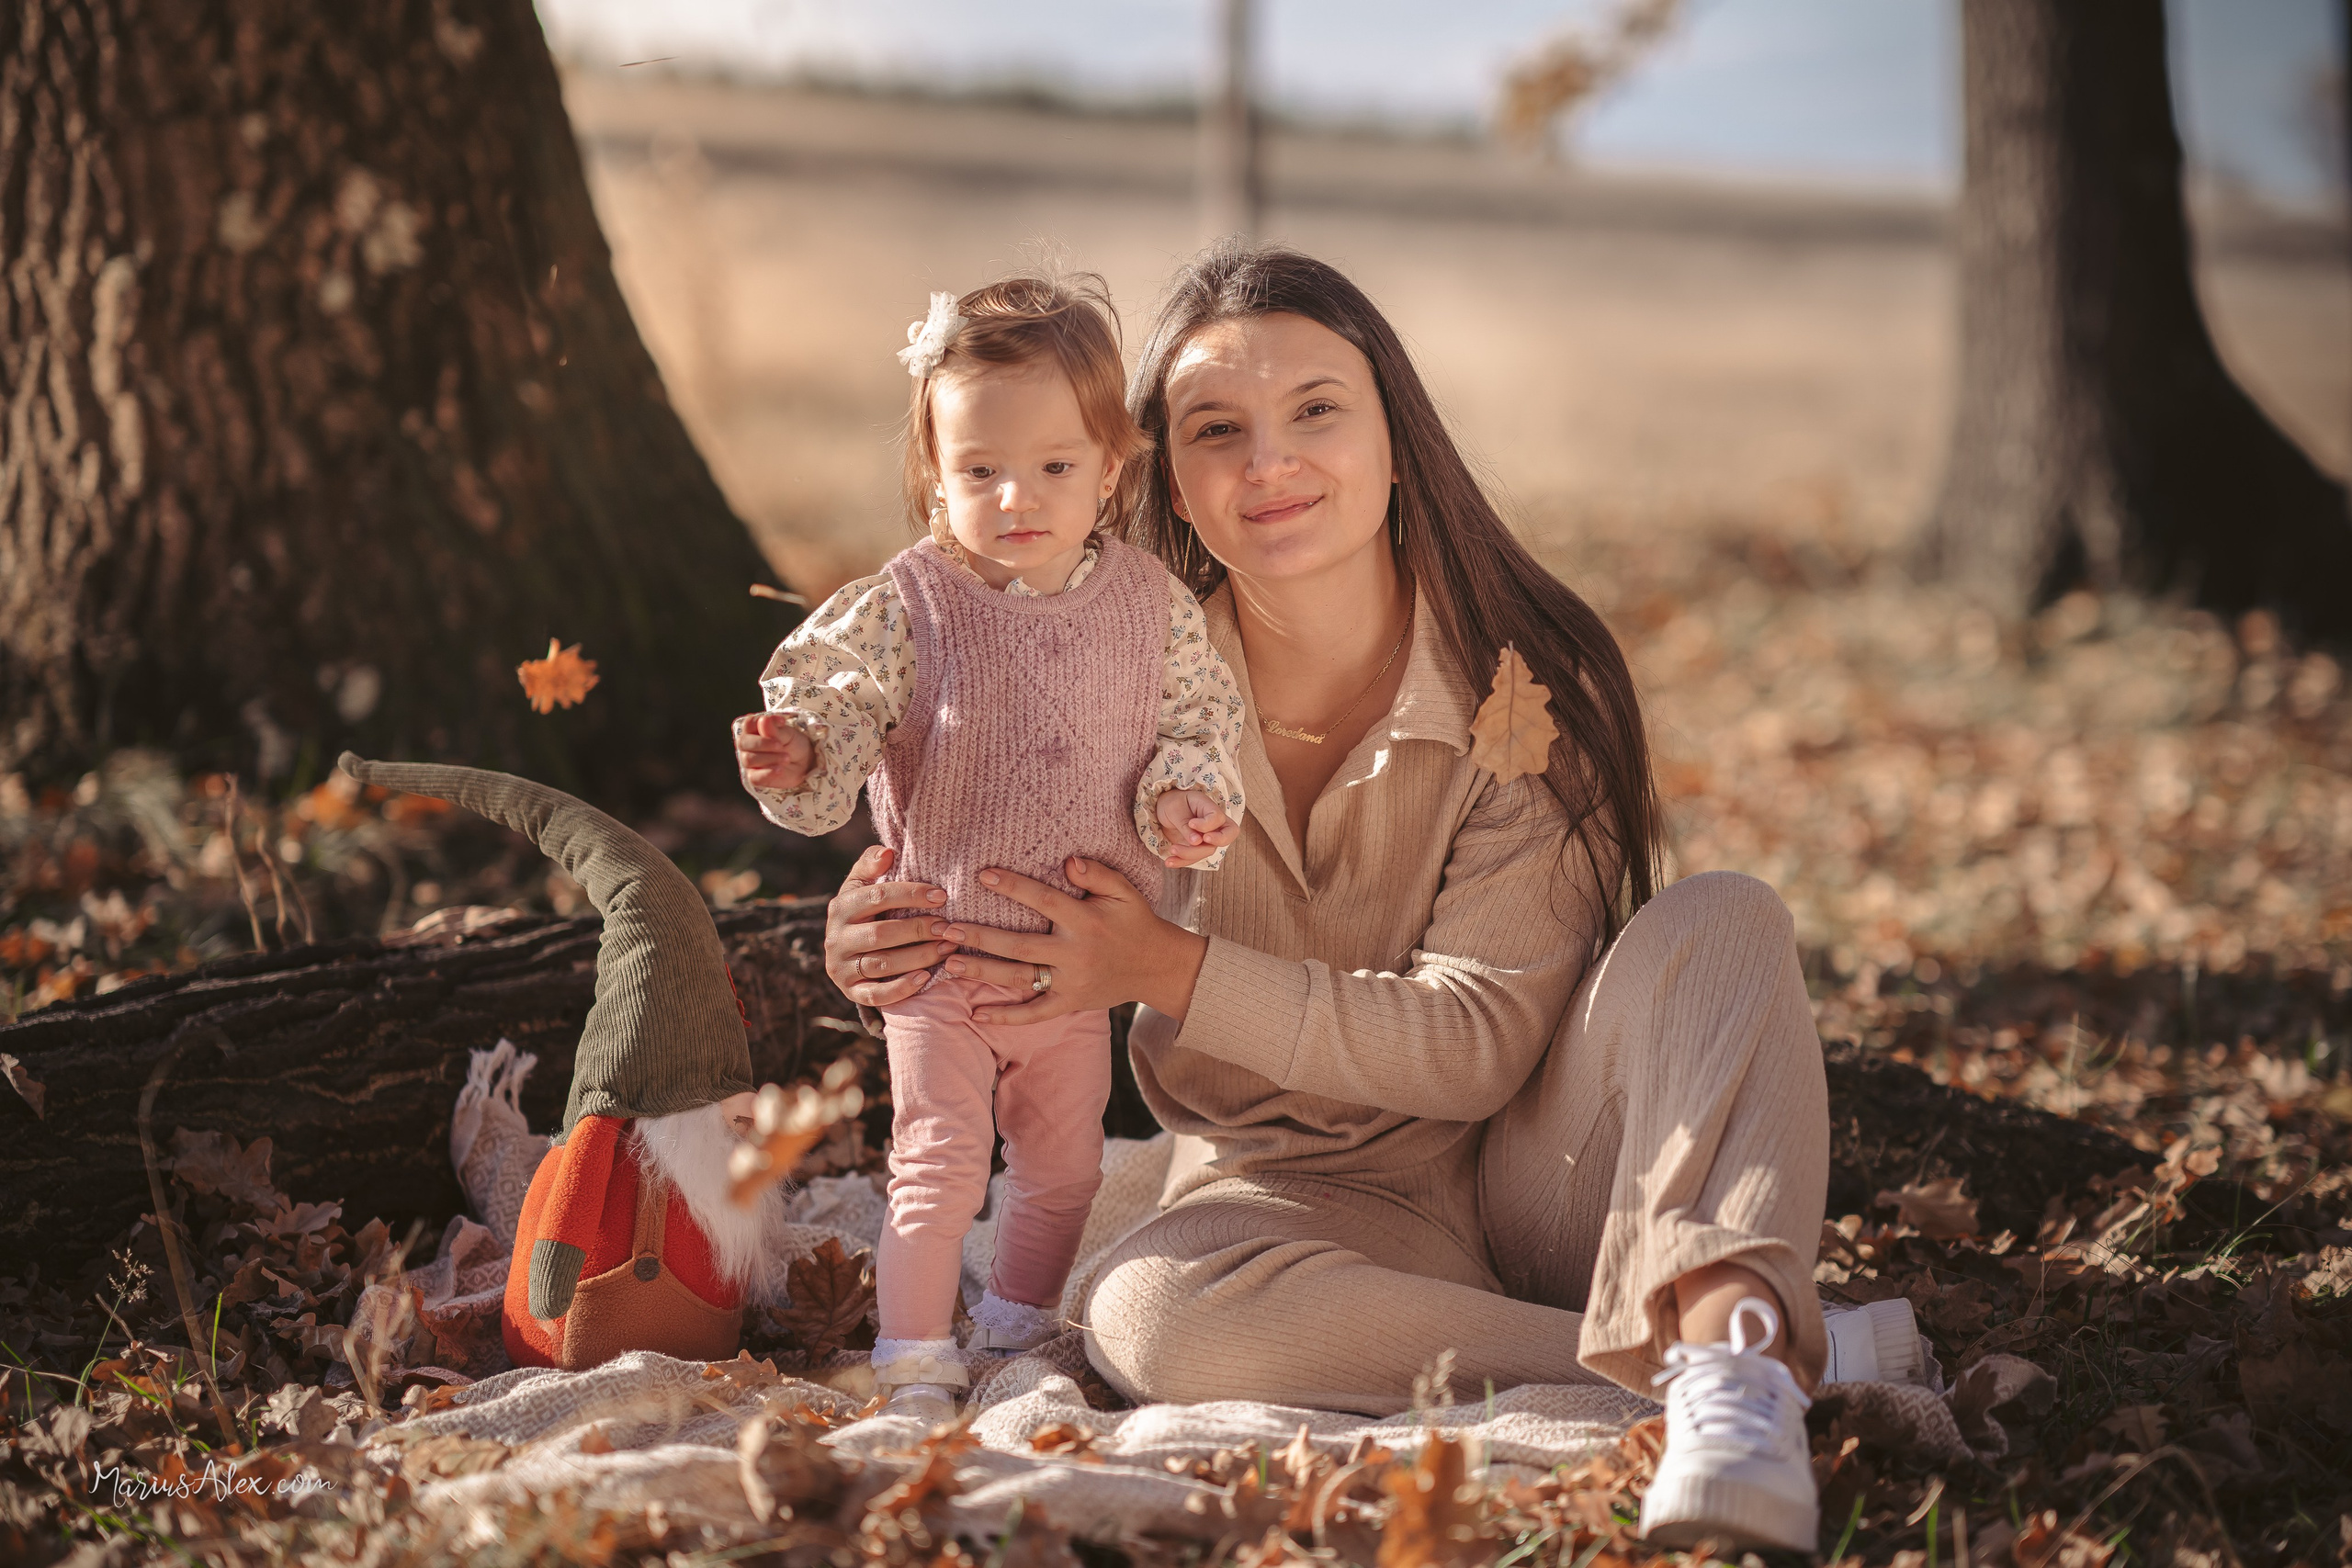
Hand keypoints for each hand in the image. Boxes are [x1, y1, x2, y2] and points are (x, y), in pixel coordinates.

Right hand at [735, 712, 813, 793]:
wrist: (805, 763)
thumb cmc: (794, 745)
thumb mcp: (788, 734)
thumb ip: (775, 729)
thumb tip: (763, 720)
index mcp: (753, 730)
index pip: (748, 724)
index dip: (761, 722)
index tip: (782, 722)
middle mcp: (747, 745)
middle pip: (743, 742)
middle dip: (762, 743)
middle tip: (780, 745)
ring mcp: (749, 762)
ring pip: (749, 759)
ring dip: (769, 758)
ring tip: (787, 758)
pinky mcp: (754, 777)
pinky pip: (754, 777)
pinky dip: (767, 773)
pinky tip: (780, 770)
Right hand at [822, 845, 951, 1008]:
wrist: (847, 954)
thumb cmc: (866, 913)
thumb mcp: (862, 886)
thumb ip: (871, 865)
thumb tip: (888, 852)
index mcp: (840, 907)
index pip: (877, 896)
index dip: (911, 894)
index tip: (942, 896)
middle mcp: (836, 938)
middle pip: (881, 933)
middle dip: (919, 929)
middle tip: (949, 927)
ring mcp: (841, 967)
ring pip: (883, 964)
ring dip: (919, 956)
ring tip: (947, 949)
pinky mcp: (851, 991)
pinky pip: (876, 994)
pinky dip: (902, 987)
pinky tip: (926, 977)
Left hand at [936, 857, 1206, 1026]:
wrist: (1157, 967)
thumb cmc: (1136, 922)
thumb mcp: (1124, 891)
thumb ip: (1096, 873)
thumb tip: (1066, 860)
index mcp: (1085, 921)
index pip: (1044, 900)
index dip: (1014, 887)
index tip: (983, 875)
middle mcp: (1075, 953)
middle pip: (1020, 945)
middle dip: (982, 937)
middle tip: (948, 929)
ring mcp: (1071, 982)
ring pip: (1021, 979)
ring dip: (983, 973)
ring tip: (950, 964)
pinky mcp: (1070, 1002)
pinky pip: (1035, 1013)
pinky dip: (1007, 1017)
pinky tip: (977, 1014)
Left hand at [1154, 787, 1238, 868]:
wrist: (1164, 809)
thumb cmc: (1172, 803)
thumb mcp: (1175, 810)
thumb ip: (1185, 825)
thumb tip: (1197, 842)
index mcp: (1209, 808)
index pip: (1218, 818)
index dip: (1207, 824)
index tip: (1191, 823)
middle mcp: (1213, 824)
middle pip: (1226, 836)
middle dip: (1218, 840)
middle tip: (1203, 840)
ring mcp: (1207, 838)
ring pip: (1207, 850)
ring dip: (1189, 854)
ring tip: (1172, 849)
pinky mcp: (1197, 848)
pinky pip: (1194, 858)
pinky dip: (1182, 861)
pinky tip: (1169, 862)